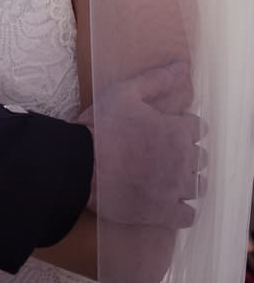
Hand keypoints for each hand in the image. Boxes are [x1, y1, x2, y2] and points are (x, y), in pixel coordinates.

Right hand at [78, 62, 204, 228]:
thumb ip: (158, 79)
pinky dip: (184, 210)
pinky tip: (172, 202)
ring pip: (198, 186)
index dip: (184, 125)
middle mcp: (182, 162)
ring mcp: (174, 190)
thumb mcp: (126, 92)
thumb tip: (183, 66)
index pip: (198, 127)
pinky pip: (187, 215)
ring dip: (189, 179)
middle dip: (188, 152)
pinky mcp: (163, 213)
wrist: (81, 166)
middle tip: (167, 150)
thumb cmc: (102, 127)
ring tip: (171, 176)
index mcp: (177, 132)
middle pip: (201, 157)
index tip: (170, 127)